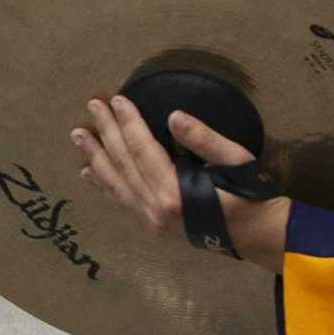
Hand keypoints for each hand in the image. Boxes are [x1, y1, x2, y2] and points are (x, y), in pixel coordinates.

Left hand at [71, 94, 286, 270]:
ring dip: (96, 156)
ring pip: (116, 183)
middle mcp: (156, 209)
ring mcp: (151, 220)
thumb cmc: (248, 193)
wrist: (255, 234)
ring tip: (78, 135)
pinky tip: (89, 171)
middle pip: (123, 163)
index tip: (117, 99)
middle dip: (106, 132)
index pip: (143, 149)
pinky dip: (104, 184)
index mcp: (175, 193)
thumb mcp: (234, 160)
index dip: (128, 122)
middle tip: (92, 105)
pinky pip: (121, 200)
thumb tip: (174, 116)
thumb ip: (204, 139)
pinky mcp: (152, 225)